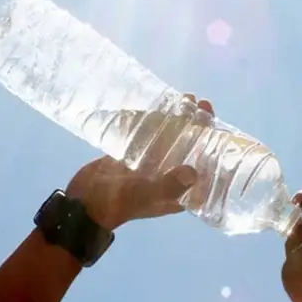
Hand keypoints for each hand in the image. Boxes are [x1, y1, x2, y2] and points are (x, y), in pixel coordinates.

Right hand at [66, 96, 214, 229]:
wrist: (83, 201)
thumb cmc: (117, 202)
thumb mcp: (144, 195)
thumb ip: (167, 185)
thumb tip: (193, 172)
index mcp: (179, 191)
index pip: (204, 167)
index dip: (214, 147)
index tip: (218, 127)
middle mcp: (169, 176)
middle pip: (190, 147)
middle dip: (198, 126)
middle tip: (201, 103)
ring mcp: (152, 165)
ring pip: (172, 138)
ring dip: (180, 119)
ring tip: (186, 98)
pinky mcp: (135, 155)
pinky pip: (150, 136)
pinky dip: (156, 121)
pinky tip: (161, 104)